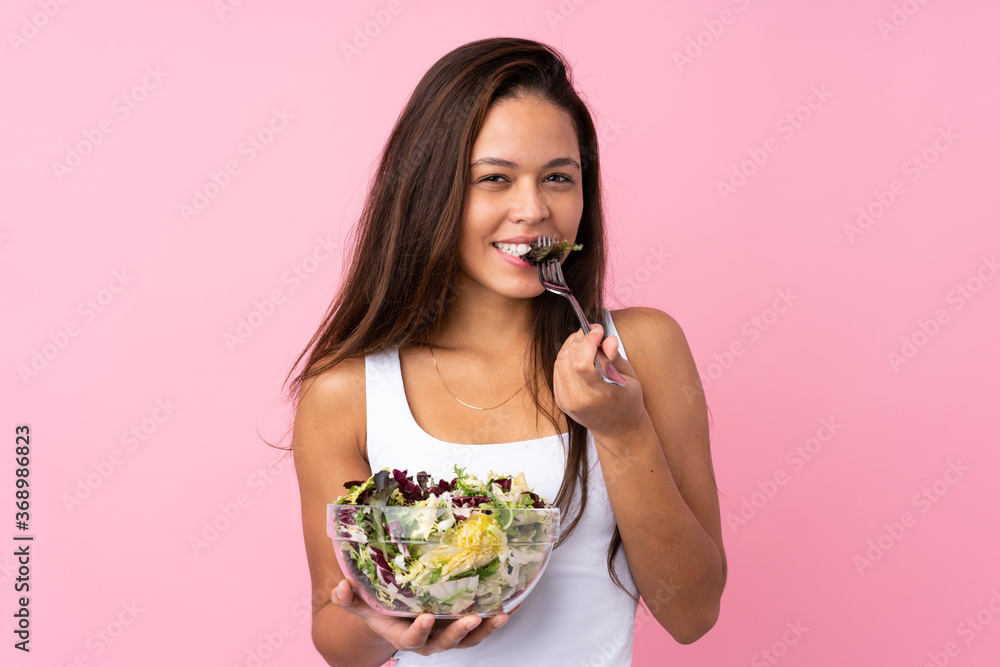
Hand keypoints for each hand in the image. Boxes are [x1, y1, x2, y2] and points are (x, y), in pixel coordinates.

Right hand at [330, 579, 517, 656]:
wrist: (394, 616)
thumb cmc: (379, 608)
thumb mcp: (361, 604)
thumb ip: (349, 598)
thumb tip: (341, 586)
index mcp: (404, 635)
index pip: (412, 639)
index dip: (420, 631)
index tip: (427, 617)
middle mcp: (429, 638)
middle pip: (446, 641)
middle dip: (459, 631)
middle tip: (471, 618)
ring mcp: (448, 632)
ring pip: (469, 637)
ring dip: (486, 628)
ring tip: (500, 615)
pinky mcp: (462, 623)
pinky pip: (482, 625)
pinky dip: (496, 616)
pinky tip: (512, 603)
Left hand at [553, 324, 645, 436]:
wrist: (617, 430)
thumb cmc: (628, 400)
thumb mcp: (630, 377)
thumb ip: (615, 357)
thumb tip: (608, 339)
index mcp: (604, 394)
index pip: (583, 364)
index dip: (588, 341)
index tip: (599, 330)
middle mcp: (582, 399)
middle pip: (570, 359)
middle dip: (581, 338)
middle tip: (594, 333)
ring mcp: (568, 401)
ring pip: (561, 360)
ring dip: (572, 345)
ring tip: (587, 341)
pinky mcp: (560, 400)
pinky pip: (558, 369)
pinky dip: (567, 356)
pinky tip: (579, 353)